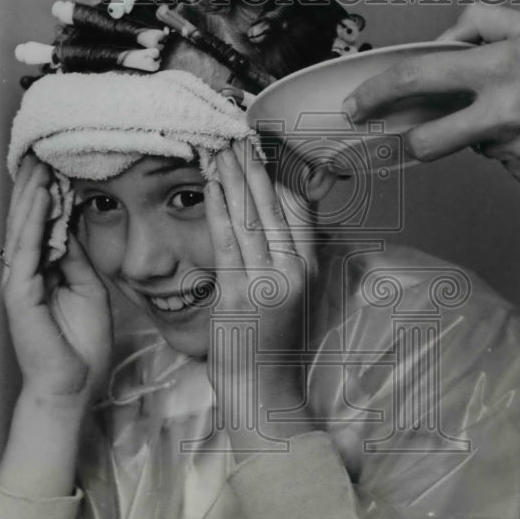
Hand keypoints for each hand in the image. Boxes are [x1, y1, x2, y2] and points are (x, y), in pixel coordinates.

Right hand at [2, 154, 112, 405]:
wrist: (73, 385)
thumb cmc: (81, 343)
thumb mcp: (87, 288)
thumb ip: (76, 257)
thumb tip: (73, 223)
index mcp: (40, 271)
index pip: (41, 223)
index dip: (47, 192)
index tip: (57, 161)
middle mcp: (24, 272)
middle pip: (27, 219)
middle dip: (33, 183)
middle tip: (43, 148)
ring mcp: (18, 282)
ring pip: (23, 228)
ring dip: (31, 193)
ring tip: (41, 162)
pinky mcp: (19, 294)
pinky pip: (27, 250)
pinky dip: (36, 222)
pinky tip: (43, 197)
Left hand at [204, 140, 314, 452]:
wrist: (260, 387)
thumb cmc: (269, 343)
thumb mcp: (290, 295)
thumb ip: (288, 255)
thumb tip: (282, 219)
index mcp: (307, 268)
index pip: (296, 208)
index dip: (278, 173)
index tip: (261, 145)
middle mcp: (293, 270)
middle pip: (273, 204)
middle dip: (253, 165)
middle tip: (237, 131)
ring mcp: (267, 281)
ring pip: (250, 216)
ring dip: (233, 177)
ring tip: (220, 145)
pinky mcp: (240, 293)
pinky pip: (227, 240)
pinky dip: (219, 207)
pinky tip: (211, 182)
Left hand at [343, 4, 519, 187]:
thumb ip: (479, 24)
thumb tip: (442, 42)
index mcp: (498, 69)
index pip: (417, 79)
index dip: (377, 94)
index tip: (358, 105)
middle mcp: (501, 114)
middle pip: (427, 142)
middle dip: (416, 138)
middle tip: (424, 129)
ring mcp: (514, 150)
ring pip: (473, 147)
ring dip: (485, 132)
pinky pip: (504, 163)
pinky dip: (514, 147)